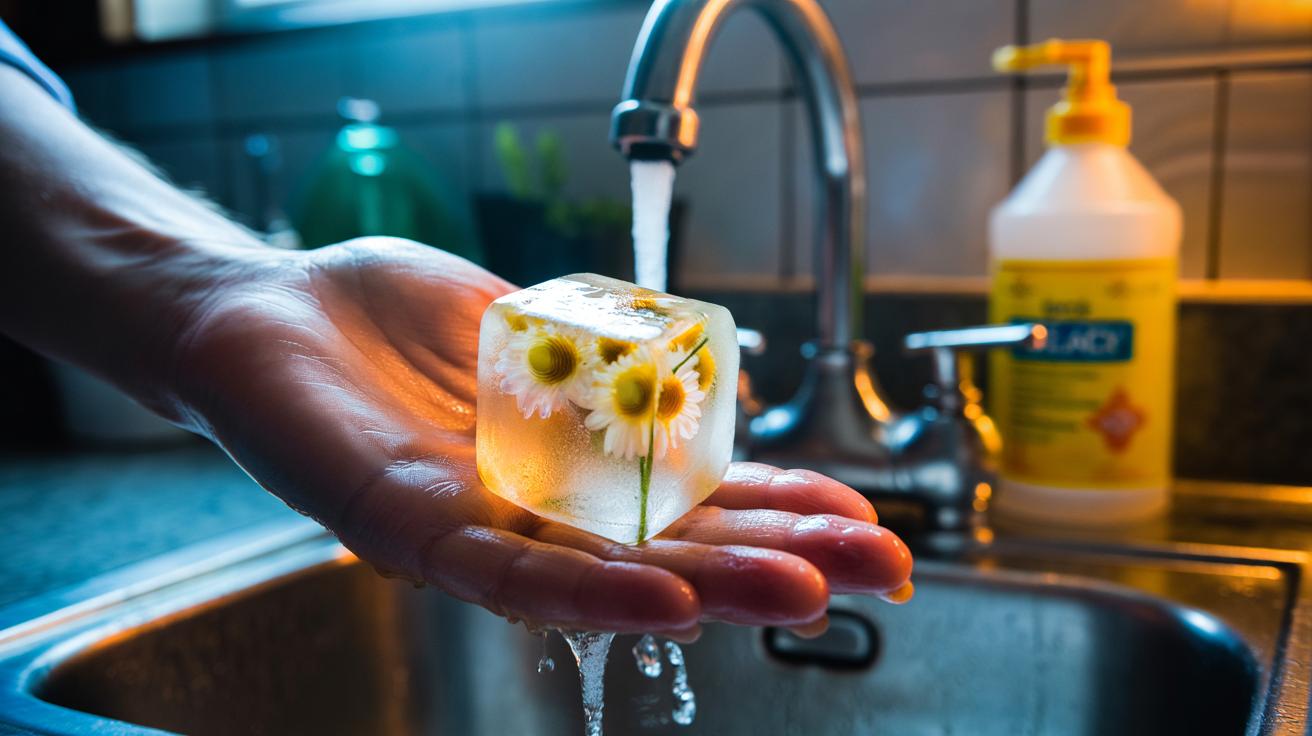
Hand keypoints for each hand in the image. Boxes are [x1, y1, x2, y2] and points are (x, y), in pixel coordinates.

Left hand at [171, 237, 912, 639]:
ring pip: (605, 573)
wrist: (256, 307)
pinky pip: (503, 571)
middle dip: (776, 556)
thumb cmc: (382, 318)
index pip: (687, 497)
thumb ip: (606, 356)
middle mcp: (531, 513)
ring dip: (712, 586)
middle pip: (666, 548)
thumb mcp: (523, 321)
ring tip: (810, 593)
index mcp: (568, 468)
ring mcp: (473, 528)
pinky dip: (589, 593)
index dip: (776, 505)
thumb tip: (707, 367)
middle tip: (883, 568)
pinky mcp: (402, 528)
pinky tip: (668, 601)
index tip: (861, 512)